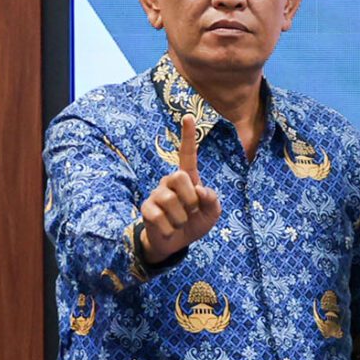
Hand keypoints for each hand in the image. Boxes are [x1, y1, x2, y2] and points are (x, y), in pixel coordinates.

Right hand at [138, 112, 221, 262]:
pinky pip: (160, 217)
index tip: (189, 116)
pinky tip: (168, 229)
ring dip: (181, 218)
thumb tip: (200, 190)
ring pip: (171, 201)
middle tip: (191, 210)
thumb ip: (212, 200)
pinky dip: (170, 228)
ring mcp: (156, 195)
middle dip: (190, 198)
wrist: (176, 243)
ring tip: (179, 222)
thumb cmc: (194, 223)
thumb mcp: (212, 212)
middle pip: (179, 177)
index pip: (187, 154)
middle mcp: (169, 182)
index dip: (188, 136)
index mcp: (188, 179)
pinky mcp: (146, 209)